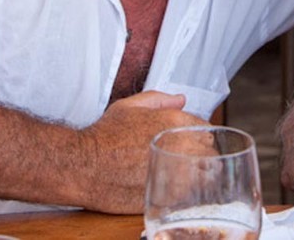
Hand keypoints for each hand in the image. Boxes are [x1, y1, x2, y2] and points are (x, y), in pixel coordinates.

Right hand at [75, 90, 207, 213]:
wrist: (84, 165)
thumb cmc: (103, 136)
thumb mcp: (129, 106)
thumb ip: (159, 99)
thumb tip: (179, 99)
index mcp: (174, 120)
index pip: (206, 129)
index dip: (197, 136)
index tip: (188, 141)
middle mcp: (180, 143)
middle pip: (210, 151)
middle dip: (201, 154)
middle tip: (185, 158)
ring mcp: (176, 169)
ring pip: (205, 173)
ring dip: (198, 173)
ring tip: (181, 174)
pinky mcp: (169, 193)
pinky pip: (191, 192)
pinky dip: (187, 191)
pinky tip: (173, 187)